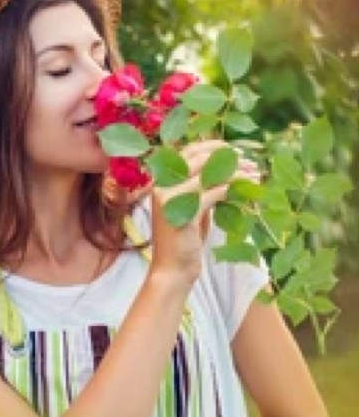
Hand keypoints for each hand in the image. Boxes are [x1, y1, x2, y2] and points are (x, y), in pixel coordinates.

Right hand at [149, 140, 260, 282]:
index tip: (235, 151)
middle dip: (227, 156)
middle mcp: (162, 187)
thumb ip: (202, 189)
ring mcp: (171, 200)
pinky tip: (245, 190)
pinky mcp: (184, 213)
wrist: (172, 269)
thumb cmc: (183, 240)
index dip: (212, 147)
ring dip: (236, 172)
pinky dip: (231, 189)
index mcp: (162, 183)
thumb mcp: (192, 208)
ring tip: (254, 175)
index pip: (187, 152)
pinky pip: (213, 193)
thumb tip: (228, 171)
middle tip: (249, 160)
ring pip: (208, 174)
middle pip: (197, 158)